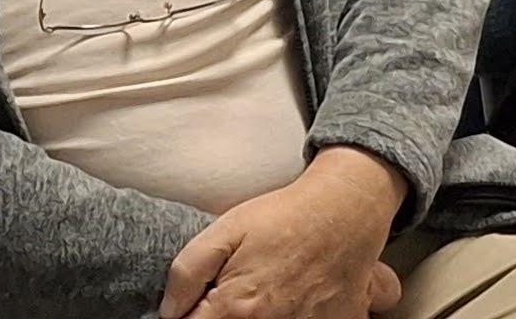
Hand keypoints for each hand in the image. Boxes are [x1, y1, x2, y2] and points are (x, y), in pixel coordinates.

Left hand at [160, 147, 405, 318]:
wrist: (346, 207)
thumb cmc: (284, 216)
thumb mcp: (225, 230)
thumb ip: (186, 273)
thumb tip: (169, 312)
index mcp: (237, 309)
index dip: (192, 317)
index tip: (199, 306)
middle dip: (229, 316)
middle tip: (243, 292)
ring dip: (265, 315)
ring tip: (271, 292)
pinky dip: (298, 316)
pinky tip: (298, 299)